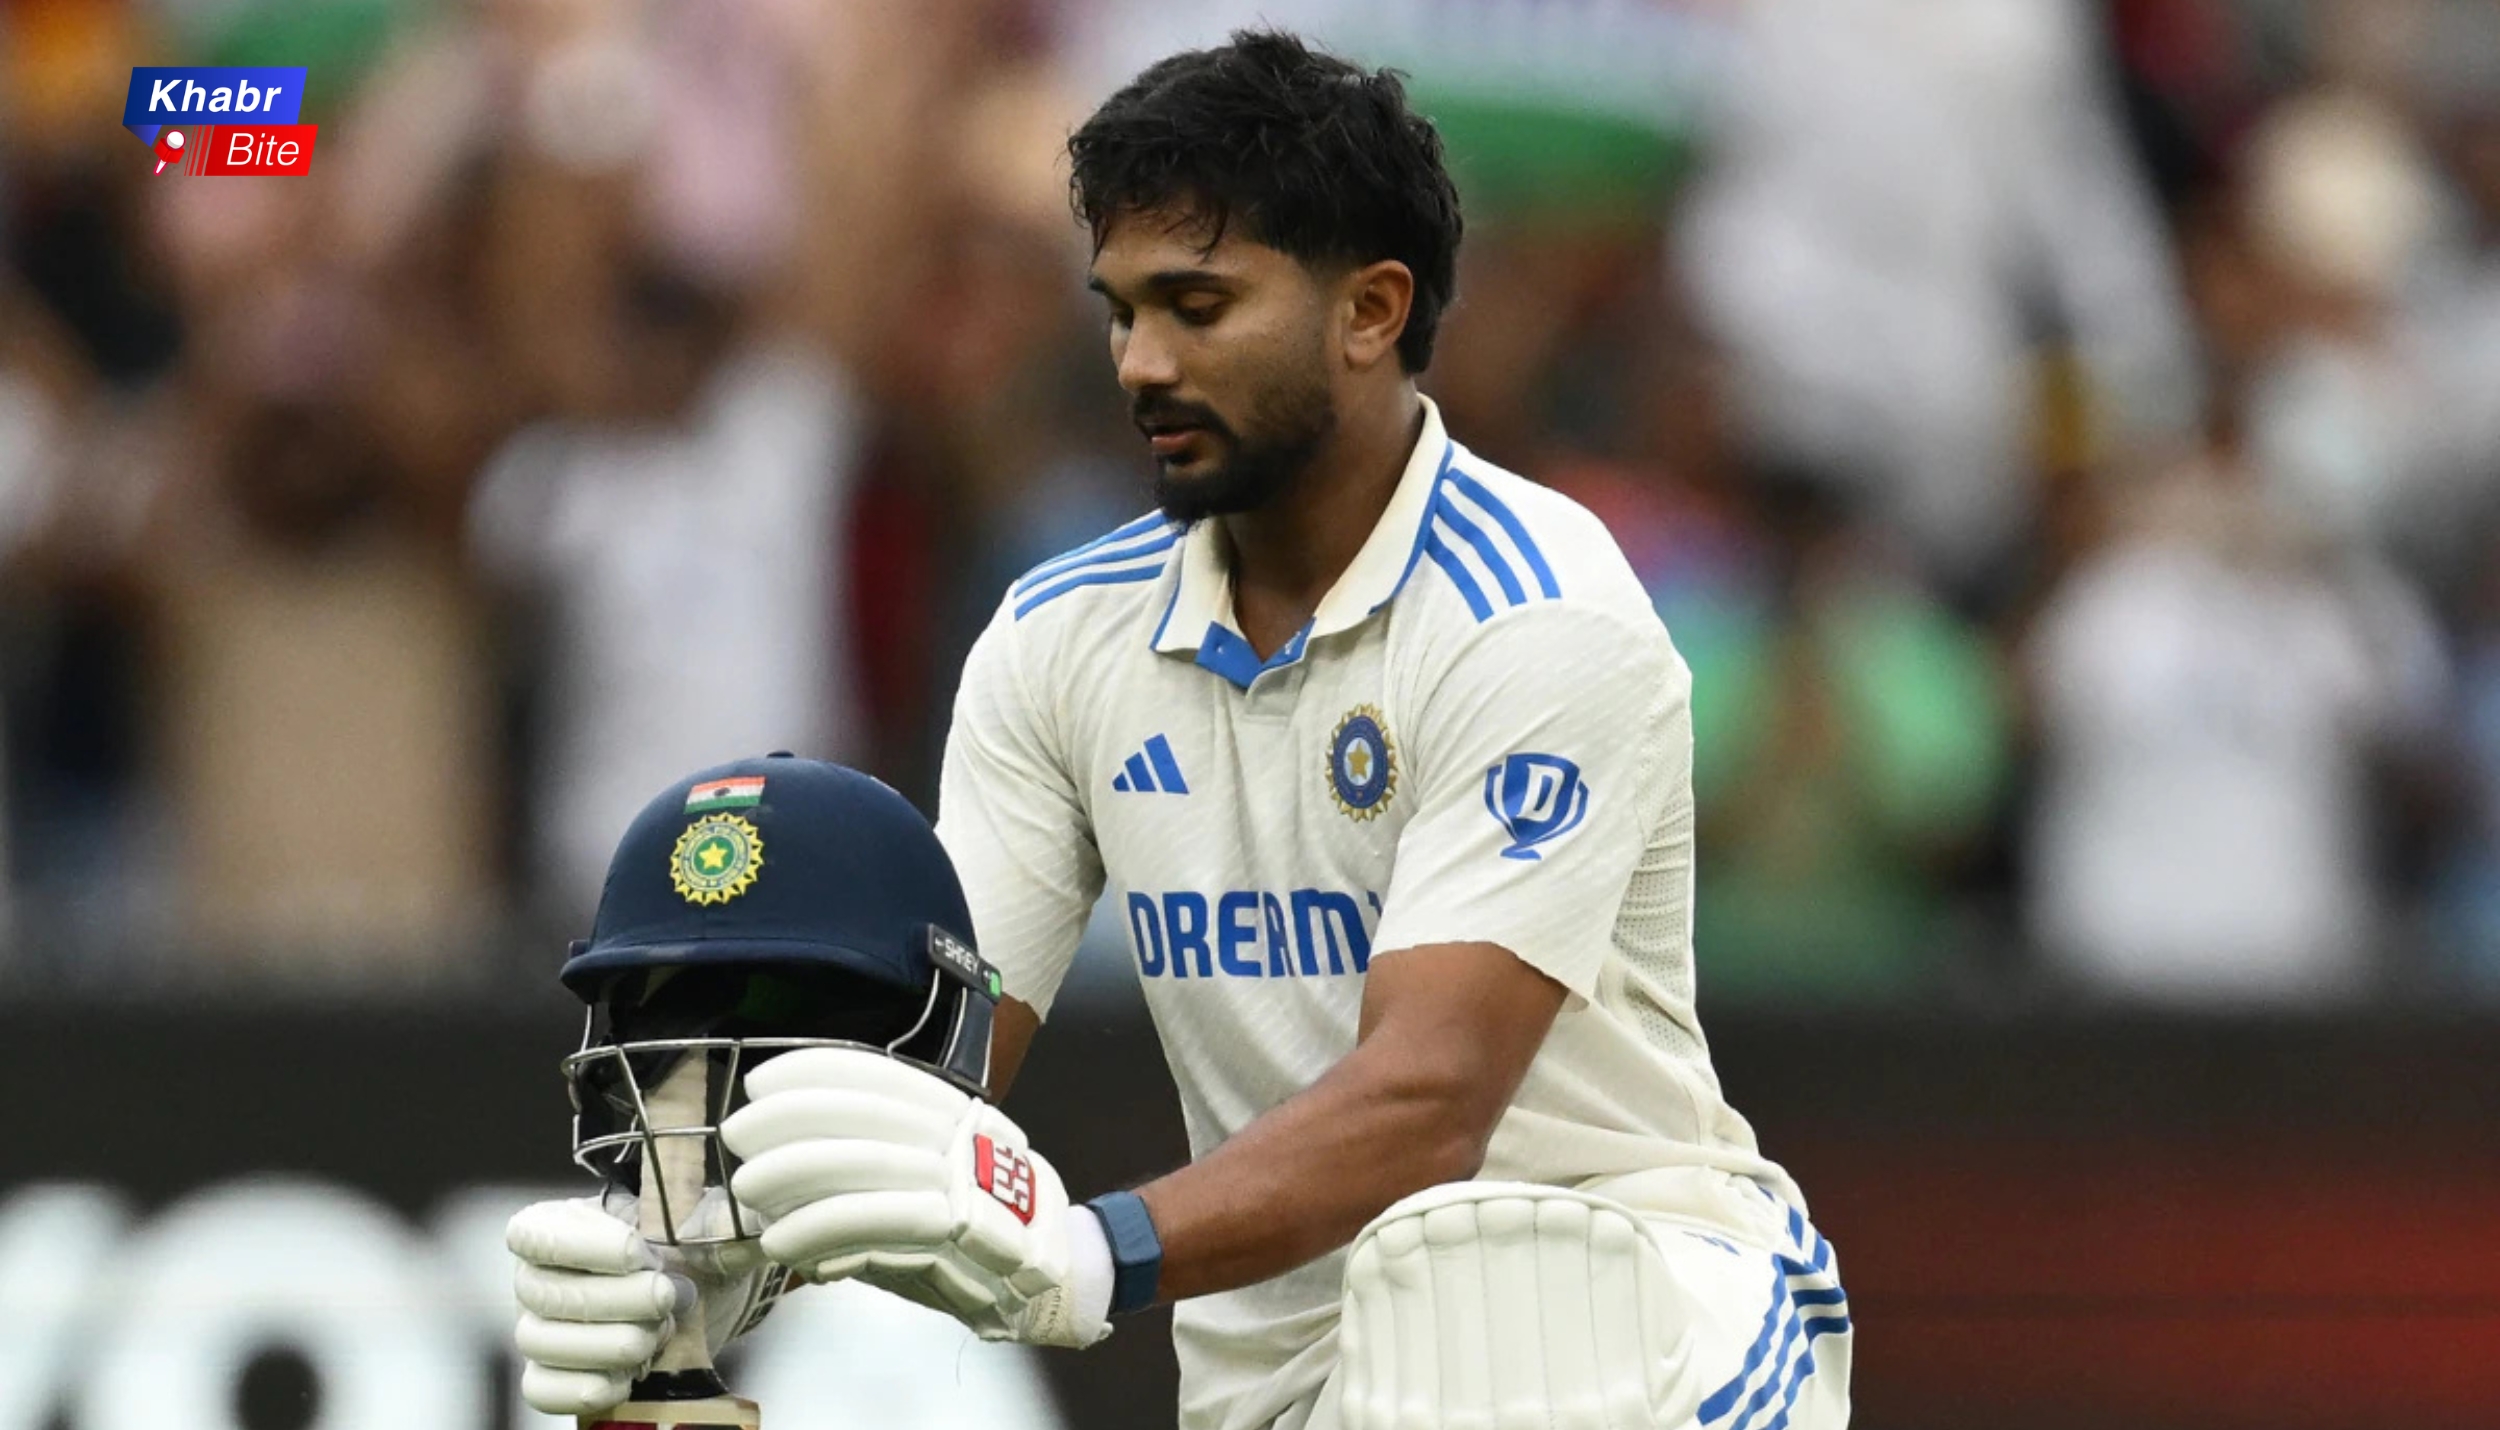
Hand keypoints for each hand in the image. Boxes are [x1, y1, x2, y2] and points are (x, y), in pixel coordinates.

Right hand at [506, 1189, 786, 1415]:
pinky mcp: (552, 1377)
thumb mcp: (715, 1226)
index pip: (532, 1234)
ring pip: (540, 1343)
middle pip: (541, 1293)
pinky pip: (543, 1390)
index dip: (580, 1247)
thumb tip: (761, 1205)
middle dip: (616, 1300)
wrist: (703, 1302)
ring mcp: (538, 1330)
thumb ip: (729, 1217)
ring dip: (610, 1343)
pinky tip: (630, 1378)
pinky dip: (585, 1388)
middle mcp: (536, 1276)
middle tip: (672, 1297)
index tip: (640, 1254)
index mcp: (562, 1224)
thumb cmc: (696, 1250)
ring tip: (662, 1335)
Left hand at [722, 1046, 1108, 1347]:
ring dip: (795, 1174)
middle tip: (738, 1133)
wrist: (1052, 1276)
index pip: (880, 1076)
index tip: (763, 1080)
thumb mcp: (930, 1180)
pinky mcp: (958, 1234)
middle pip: (866, 1113)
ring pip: (867, 1164)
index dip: (817, 1071)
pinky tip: (783, 1242)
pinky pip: (878, 1224)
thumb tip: (783, 1164)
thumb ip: (872, 1167)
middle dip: (791, 1117)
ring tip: (748, 1188)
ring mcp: (962, 1184)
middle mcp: (960, 1138)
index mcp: (953, 1113)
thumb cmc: (972, 1231)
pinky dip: (822, 1229)